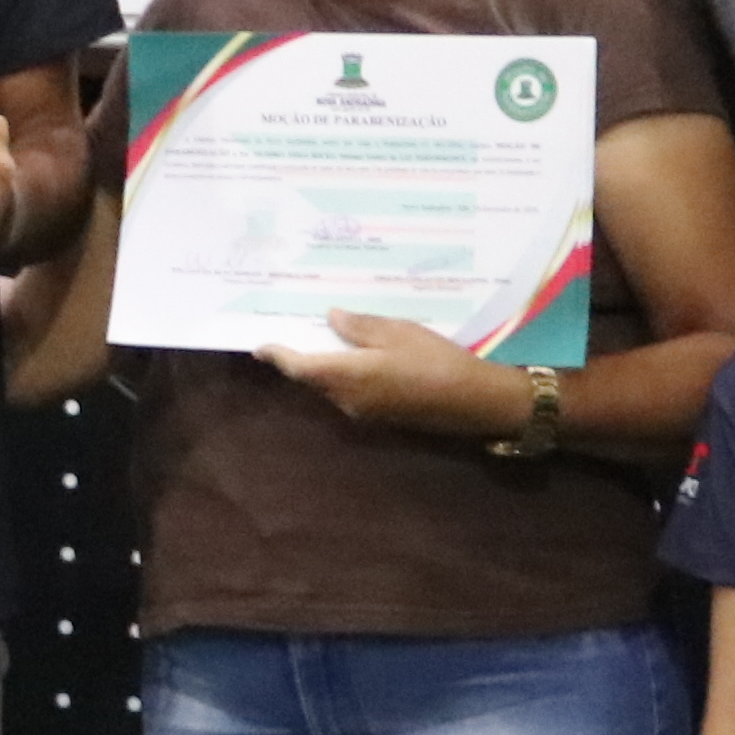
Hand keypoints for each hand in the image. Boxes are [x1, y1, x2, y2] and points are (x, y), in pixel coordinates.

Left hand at [251, 309, 508, 436]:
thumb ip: (359, 326)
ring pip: (332, 386)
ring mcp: (363, 412)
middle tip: (297, 329)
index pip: (299, 368)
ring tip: (328, 336)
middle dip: (302, 357)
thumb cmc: (434, 360)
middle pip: (313, 378)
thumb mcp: (396, 332)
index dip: (278, 357)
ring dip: (326, 366)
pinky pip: (351, 393)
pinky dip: (346, 374)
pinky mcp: (381, 416)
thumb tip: (331, 318)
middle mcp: (346, 400)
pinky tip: (359, 355)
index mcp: (344, 376)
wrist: (473, 401)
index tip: (261, 346)